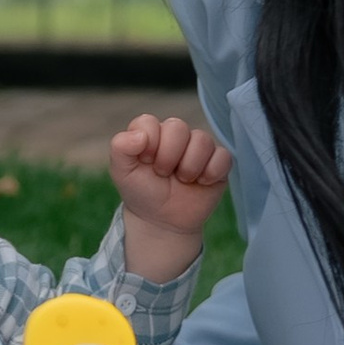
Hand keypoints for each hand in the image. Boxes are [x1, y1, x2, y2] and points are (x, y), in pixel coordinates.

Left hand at [108, 112, 232, 280]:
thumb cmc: (142, 192)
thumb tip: (139, 135)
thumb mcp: (122, 172)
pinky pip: (223, 156)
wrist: (162, 221)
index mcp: (151, 132)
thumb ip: (120, 147)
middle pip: (178, 127)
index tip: (145, 163)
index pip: (150, 123)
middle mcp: (176, 135)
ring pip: (202, 140)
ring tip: (182, 180)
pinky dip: (211, 172)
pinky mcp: (218, 162)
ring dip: (189, 166)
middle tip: (163, 174)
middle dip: (168, 156)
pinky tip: (201, 183)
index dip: (147, 145)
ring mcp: (199, 147)